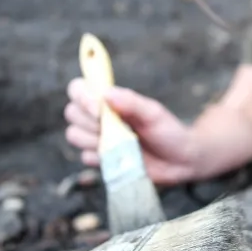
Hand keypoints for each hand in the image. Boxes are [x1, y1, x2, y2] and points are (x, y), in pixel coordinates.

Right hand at [64, 77, 198, 185]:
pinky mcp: (101, 160)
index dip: (82, 97)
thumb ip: (131, 102)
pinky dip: (100, 158)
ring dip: (94, 140)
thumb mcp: (153, 113)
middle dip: (90, 121)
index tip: (99, 108)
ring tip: (121, 143)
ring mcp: (98, 139)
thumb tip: (106, 93)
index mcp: (109, 100)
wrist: (181, 161)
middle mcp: (98, 117)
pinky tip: (120, 157)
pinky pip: (85, 158)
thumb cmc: (169, 131)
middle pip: (71, 113)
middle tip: (115, 128)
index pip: (78, 89)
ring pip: (74, 135)